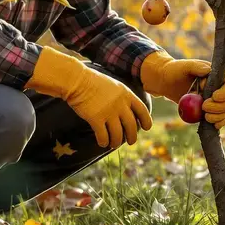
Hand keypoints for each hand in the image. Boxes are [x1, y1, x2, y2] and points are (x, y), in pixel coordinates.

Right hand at [26, 48, 152, 147]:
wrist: (77, 80)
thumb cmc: (93, 82)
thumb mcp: (114, 86)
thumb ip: (123, 97)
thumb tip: (128, 111)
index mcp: (126, 95)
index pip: (142, 110)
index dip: (146, 120)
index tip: (146, 128)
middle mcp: (120, 104)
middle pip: (132, 126)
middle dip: (132, 136)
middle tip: (130, 142)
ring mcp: (108, 112)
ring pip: (118, 134)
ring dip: (116, 142)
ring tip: (113, 144)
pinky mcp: (96, 119)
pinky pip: (103, 136)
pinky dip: (104, 142)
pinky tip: (102, 143)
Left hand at [141, 51, 224, 127]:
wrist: (169, 83)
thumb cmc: (176, 71)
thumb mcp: (184, 67)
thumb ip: (196, 67)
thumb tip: (209, 71)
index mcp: (218, 74)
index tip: (214, 97)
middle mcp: (221, 86)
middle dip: (220, 106)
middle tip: (204, 107)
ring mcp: (218, 99)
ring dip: (219, 116)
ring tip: (206, 117)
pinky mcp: (212, 109)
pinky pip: (221, 117)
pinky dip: (220, 122)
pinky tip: (215, 125)